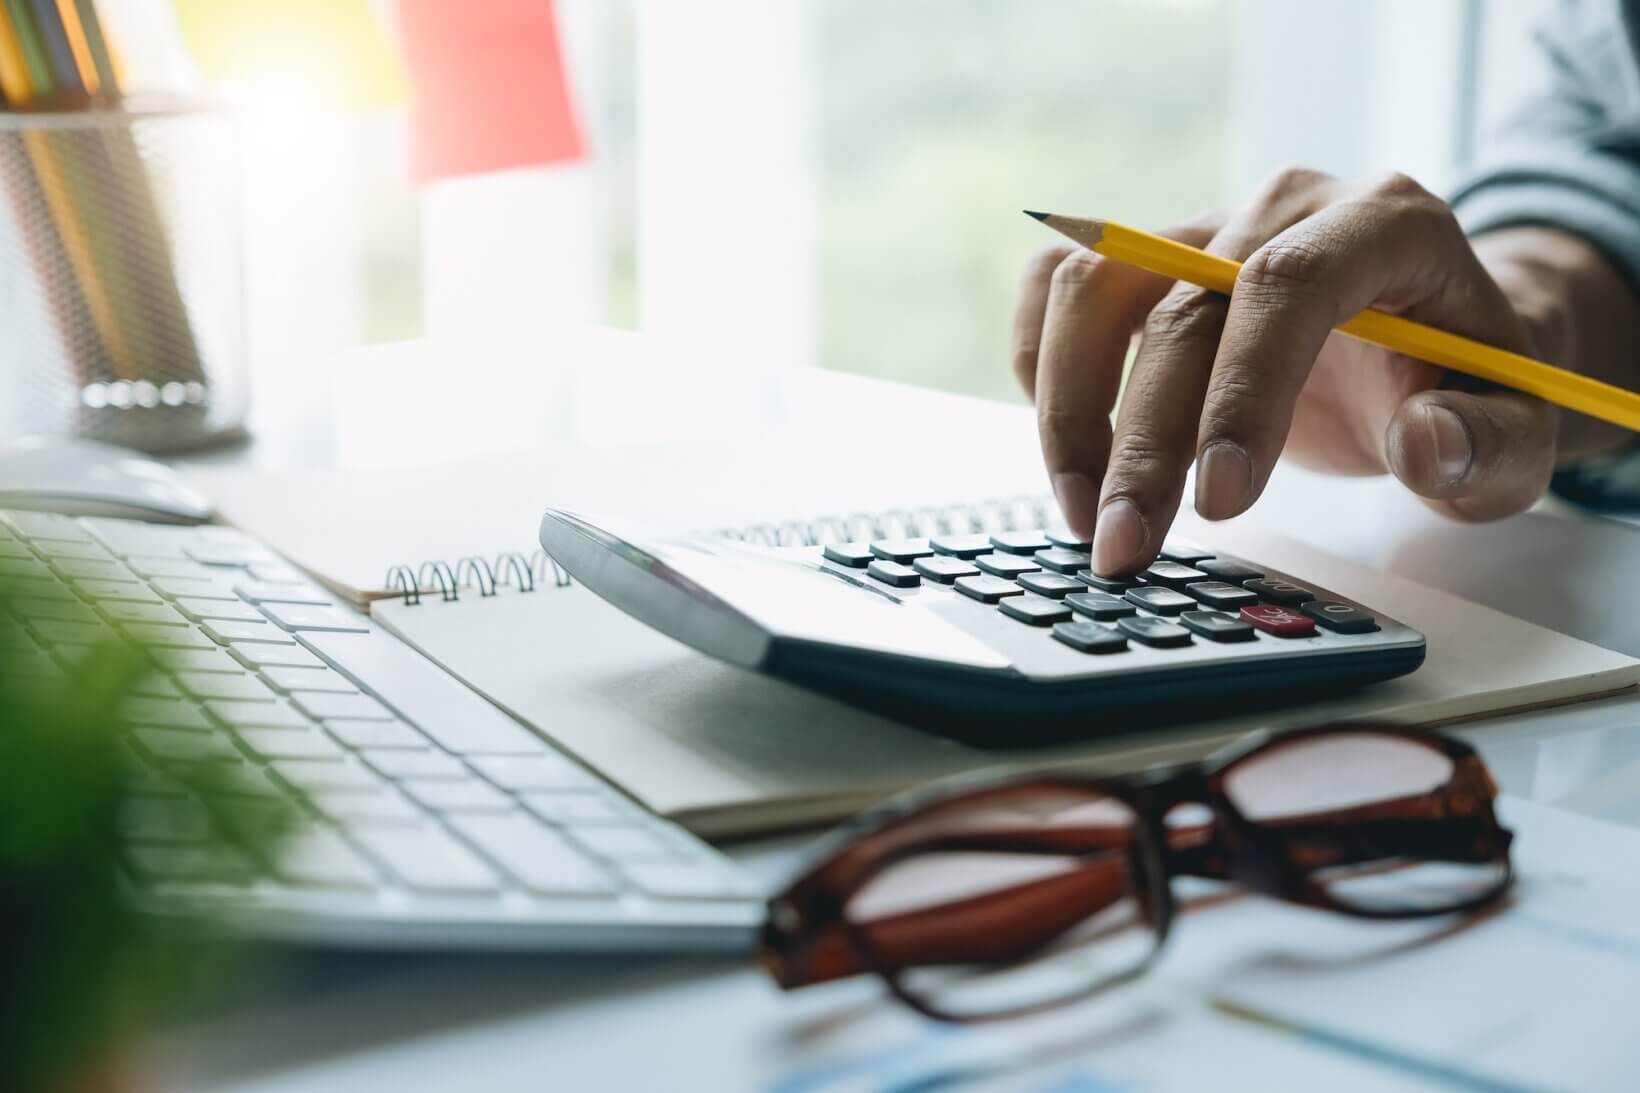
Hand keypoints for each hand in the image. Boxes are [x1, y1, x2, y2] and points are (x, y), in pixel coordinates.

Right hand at [1012, 168, 1559, 574]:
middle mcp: (1283, 208)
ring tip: (1085, 516)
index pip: (1291, 285)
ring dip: (1070, 410)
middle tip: (1123, 548)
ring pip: (1093, 286)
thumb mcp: (1515, 431)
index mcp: (1387, 222)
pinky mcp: (1146, 257)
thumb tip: (1424, 445)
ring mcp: (1204, 226)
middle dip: (1141, 443)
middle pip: (1179, 305)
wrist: (1428, 342)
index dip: (1242, 391)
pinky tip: (1066, 446)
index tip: (1220, 503)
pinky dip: (1042, 363)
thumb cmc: (1464, 385)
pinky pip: (1058, 285)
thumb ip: (1487, 444)